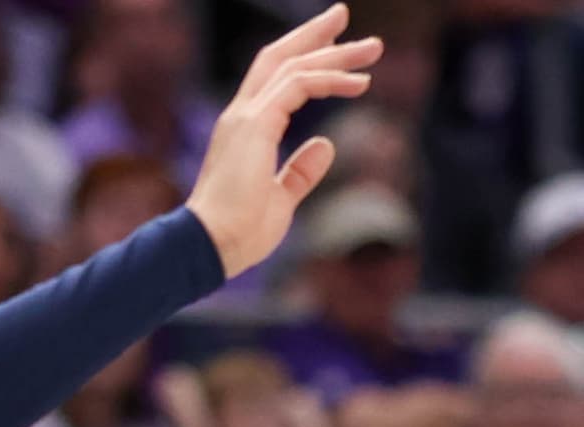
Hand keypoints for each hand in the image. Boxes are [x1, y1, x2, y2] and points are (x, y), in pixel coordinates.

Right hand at [186, 6, 381, 277]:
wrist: (212, 246)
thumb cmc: (240, 232)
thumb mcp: (280, 199)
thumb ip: (300, 172)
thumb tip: (325, 146)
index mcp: (245, 128)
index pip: (274, 77)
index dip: (306, 57)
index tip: (339, 47)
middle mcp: (242, 113)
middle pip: (280, 57)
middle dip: (315, 35)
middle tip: (345, 15)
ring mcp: (246, 116)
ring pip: (293, 65)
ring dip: (334, 53)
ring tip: (372, 47)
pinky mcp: (256, 125)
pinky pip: (299, 86)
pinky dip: (330, 79)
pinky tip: (360, 83)